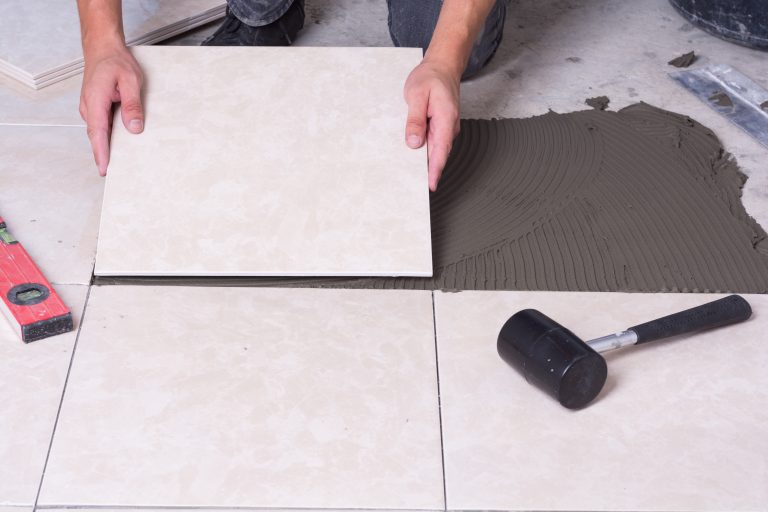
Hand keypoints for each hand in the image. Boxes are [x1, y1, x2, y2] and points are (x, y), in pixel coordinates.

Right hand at [79, 44, 143, 175]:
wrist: (103, 48)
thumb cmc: (115, 61)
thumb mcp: (131, 80)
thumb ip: (132, 105)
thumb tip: (134, 127)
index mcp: (95, 101)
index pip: (98, 133)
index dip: (101, 153)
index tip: (104, 169)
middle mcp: (89, 107)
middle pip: (97, 137)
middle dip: (105, 156)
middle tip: (116, 175)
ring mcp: (91, 108)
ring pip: (100, 132)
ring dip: (107, 147)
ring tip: (121, 164)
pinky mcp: (95, 108)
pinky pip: (102, 126)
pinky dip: (109, 136)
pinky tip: (121, 144)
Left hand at [403, 57, 460, 191]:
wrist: (441, 67)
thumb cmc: (430, 78)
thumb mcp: (416, 95)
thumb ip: (415, 119)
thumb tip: (414, 142)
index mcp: (445, 119)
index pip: (441, 150)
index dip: (435, 170)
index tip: (430, 185)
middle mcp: (449, 127)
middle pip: (439, 155)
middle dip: (429, 172)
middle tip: (414, 188)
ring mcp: (446, 128)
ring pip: (436, 151)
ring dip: (426, 164)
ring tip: (411, 178)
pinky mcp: (440, 128)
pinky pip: (433, 144)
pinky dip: (425, 153)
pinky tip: (413, 158)